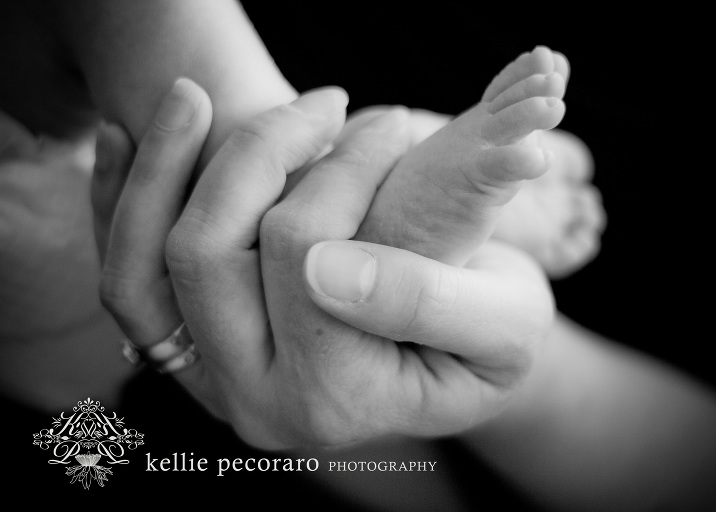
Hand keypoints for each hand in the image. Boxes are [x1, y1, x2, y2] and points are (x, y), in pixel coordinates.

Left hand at [93, 79, 553, 448]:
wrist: (449, 364)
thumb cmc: (486, 340)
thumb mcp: (502, 322)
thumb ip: (427, 301)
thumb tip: (326, 266)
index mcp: (337, 397)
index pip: (304, 253)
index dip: (345, 168)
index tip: (391, 124)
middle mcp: (256, 400)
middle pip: (209, 253)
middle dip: (260, 151)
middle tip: (325, 104)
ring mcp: (212, 378)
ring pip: (146, 267)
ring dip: (162, 168)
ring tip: (195, 96)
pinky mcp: (189, 351)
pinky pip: (126, 280)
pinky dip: (121, 202)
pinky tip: (127, 137)